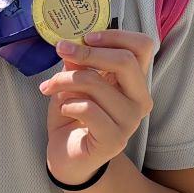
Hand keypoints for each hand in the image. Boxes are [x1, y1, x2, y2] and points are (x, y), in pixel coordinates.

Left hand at [40, 29, 152, 185]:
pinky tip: (63, 108)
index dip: (115, 36)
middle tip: (62, 51)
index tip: (86, 37)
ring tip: (51, 87)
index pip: (142, 47)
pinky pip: (88, 109)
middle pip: (125, 61)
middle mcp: (140, 100)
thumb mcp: (75, 82)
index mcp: (135, 81)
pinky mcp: (114, 140)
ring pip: (97, 83)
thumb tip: (72, 43)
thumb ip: (79, 63)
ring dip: (66, 80)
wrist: (68, 156)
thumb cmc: (75, 116)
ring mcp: (130, 122)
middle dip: (88, 53)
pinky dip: (68, 103)